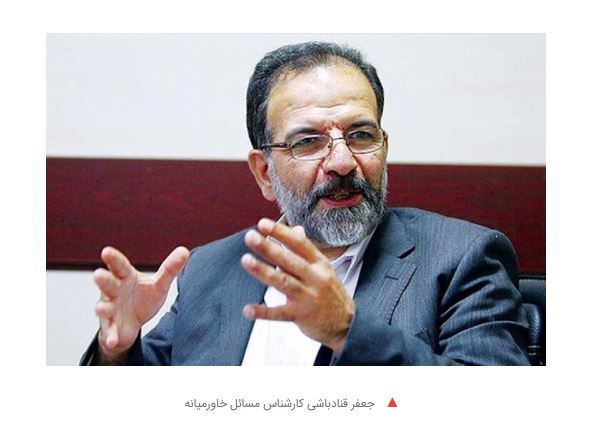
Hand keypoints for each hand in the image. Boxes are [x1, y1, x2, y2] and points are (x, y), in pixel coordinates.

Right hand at [93, 246, 188, 362]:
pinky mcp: (111, 326)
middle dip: (103, 280)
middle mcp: (114, 291)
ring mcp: (110, 309)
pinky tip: (113, 341)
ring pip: (104, 307)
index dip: (113, 258)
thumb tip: (184, 250)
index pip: (119, 266)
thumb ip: (170, 269)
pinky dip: (111, 336)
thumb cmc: (143, 297)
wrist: (133, 323)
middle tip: (97, 274)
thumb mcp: (158, 284)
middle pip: (108, 284)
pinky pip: (110, 331)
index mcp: (125, 277)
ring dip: (102, 308)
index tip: (106, 252)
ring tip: (100, 308)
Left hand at [240, 218, 354, 353]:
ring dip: (263, 271)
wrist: (347, 325)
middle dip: (269, 248)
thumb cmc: (331, 293)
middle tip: (250, 236)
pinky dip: (263, 312)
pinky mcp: (301, 316)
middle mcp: (315, 278)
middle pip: (289, 260)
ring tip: (245, 260)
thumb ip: (306, 251)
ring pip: (283, 282)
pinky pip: (279, 314)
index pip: (300, 244)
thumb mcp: (324, 269)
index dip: (281, 232)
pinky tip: (247, 309)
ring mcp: (308, 297)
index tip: (263, 223)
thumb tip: (296, 229)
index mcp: (320, 263)